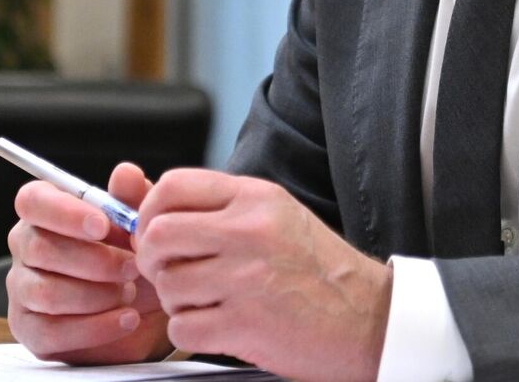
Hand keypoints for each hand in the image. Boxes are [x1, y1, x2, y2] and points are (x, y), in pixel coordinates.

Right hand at [6, 162, 172, 363]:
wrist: (147, 310)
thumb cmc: (134, 256)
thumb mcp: (141, 225)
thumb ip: (133, 198)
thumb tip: (126, 173)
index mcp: (46, 211)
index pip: (33, 201)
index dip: (65, 212)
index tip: (103, 225)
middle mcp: (25, 247)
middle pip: (39, 248)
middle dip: (94, 260)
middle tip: (133, 267)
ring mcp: (22, 290)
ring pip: (46, 292)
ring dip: (97, 295)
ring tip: (130, 293)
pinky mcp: (30, 330)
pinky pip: (52, 331)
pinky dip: (95, 327)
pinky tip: (126, 319)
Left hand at [134, 170, 391, 381]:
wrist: (369, 319)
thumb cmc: (322, 271)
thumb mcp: (277, 217)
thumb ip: (221, 208)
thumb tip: (151, 205)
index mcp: (256, 199)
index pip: (173, 186)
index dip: (149, 211)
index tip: (153, 231)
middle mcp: (250, 232)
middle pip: (159, 235)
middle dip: (152, 259)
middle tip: (169, 272)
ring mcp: (246, 278)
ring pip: (167, 285)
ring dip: (176, 301)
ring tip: (207, 302)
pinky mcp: (244, 324)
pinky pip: (181, 328)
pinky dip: (190, 333)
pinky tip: (218, 327)